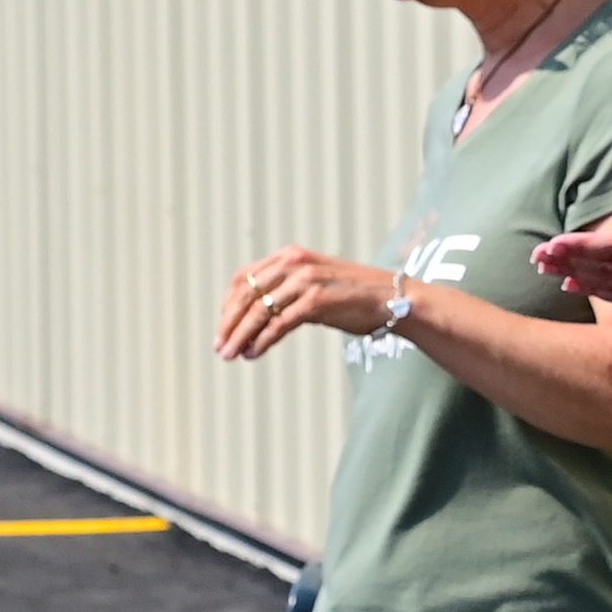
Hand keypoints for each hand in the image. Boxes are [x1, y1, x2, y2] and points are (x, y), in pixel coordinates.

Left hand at [215, 247, 405, 358]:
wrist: (391, 299)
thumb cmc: (352, 296)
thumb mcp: (314, 284)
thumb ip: (287, 293)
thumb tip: (255, 319)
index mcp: (290, 256)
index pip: (244, 278)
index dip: (229, 304)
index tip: (224, 327)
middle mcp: (294, 263)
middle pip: (246, 294)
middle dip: (229, 323)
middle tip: (219, 347)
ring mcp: (305, 280)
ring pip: (258, 311)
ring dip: (240, 336)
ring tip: (231, 355)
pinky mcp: (317, 301)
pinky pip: (279, 324)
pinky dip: (262, 341)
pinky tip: (254, 353)